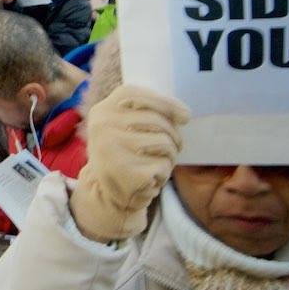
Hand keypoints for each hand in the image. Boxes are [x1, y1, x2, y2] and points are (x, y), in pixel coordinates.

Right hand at [71, 83, 189, 242]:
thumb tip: (184, 114)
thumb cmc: (125, 154)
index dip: (167, 103)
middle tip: (171, 150)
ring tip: (155, 164)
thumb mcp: (124, 126)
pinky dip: (164, 174)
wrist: (108, 194)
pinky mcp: (127, 172)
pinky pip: (164, 165)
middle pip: (157, 121)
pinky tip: (150, 178)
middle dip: (172, 136)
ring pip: (165, 143)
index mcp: (102, 111)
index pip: (138, 95)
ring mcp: (113, 149)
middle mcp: (103, 127)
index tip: (186, 116)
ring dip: (169, 156)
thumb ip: (147, 112)